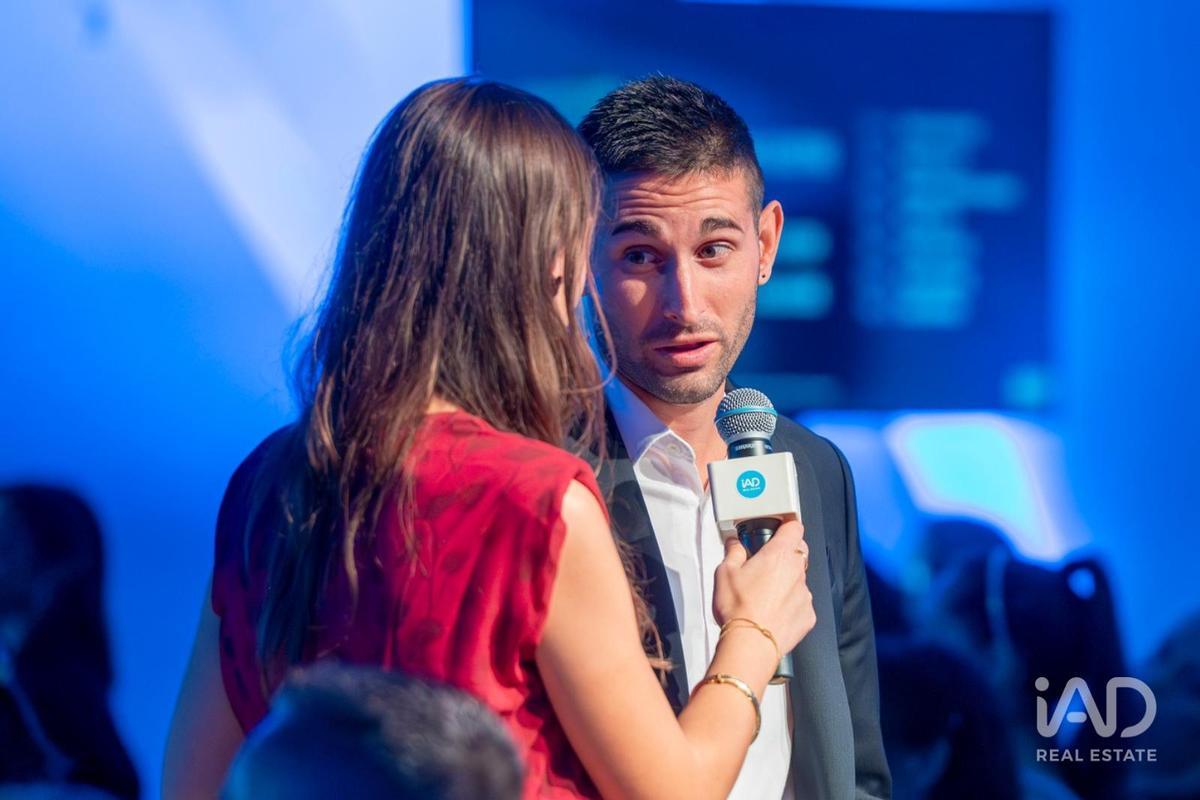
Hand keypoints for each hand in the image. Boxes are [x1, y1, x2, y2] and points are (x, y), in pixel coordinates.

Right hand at [712, 520, 814, 653]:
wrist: (750, 644)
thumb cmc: (738, 607)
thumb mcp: (724, 572)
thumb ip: (733, 552)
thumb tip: (735, 543)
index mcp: (779, 554)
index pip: (794, 527)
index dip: (787, 525)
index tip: (778, 528)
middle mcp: (797, 571)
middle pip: (800, 551)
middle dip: (786, 552)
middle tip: (765, 561)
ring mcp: (806, 594)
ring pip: (800, 579)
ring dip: (787, 581)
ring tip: (764, 594)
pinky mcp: (808, 616)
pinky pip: (801, 603)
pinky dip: (790, 604)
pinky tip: (772, 612)